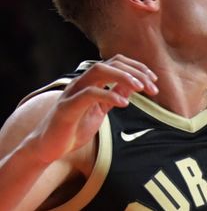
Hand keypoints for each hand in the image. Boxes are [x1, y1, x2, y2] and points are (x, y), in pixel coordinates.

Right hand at [29, 55, 157, 164]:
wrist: (48, 149)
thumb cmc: (74, 128)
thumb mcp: (101, 111)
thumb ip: (115, 95)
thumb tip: (134, 85)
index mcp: (90, 81)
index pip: (117, 62)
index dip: (137, 67)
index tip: (154, 80)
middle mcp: (81, 82)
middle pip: (110, 63)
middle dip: (135, 72)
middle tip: (152, 88)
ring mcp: (72, 92)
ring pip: (98, 71)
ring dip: (123, 77)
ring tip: (141, 89)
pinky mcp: (66, 108)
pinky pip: (88, 94)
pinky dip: (108, 95)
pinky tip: (124, 103)